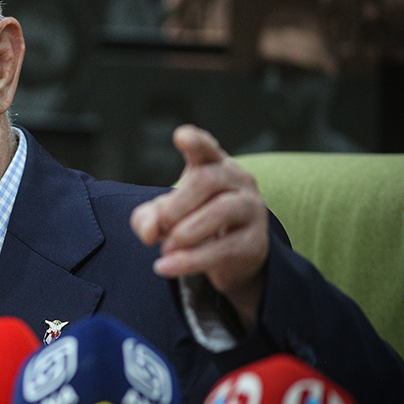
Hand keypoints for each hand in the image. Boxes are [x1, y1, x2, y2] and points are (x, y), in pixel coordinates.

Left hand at [130, 125, 267, 329]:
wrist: (230, 257)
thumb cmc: (193, 222)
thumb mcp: (164, 217)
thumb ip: (149, 218)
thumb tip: (149, 231)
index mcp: (213, 165)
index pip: (206, 148)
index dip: (195, 142)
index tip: (181, 136)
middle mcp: (238, 181)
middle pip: (207, 180)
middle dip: (177, 203)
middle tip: (159, 225)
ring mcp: (251, 209)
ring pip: (222, 210)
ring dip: (187, 231)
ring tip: (165, 248)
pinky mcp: (255, 242)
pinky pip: (224, 248)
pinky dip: (190, 260)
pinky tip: (165, 267)